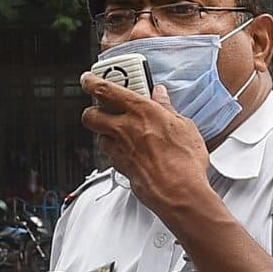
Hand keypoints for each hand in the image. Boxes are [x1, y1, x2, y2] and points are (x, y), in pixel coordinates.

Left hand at [79, 74, 215, 220]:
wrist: (179, 193)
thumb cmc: (184, 161)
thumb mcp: (184, 126)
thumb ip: (167, 109)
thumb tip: (161, 96)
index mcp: (140, 111)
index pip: (104, 90)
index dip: (91, 81)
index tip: (88, 78)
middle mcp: (124, 128)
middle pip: (90, 115)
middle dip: (92, 110)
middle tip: (101, 108)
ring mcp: (119, 150)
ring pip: (98, 137)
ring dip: (105, 133)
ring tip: (119, 132)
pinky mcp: (120, 168)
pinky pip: (110, 155)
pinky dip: (116, 152)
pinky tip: (129, 152)